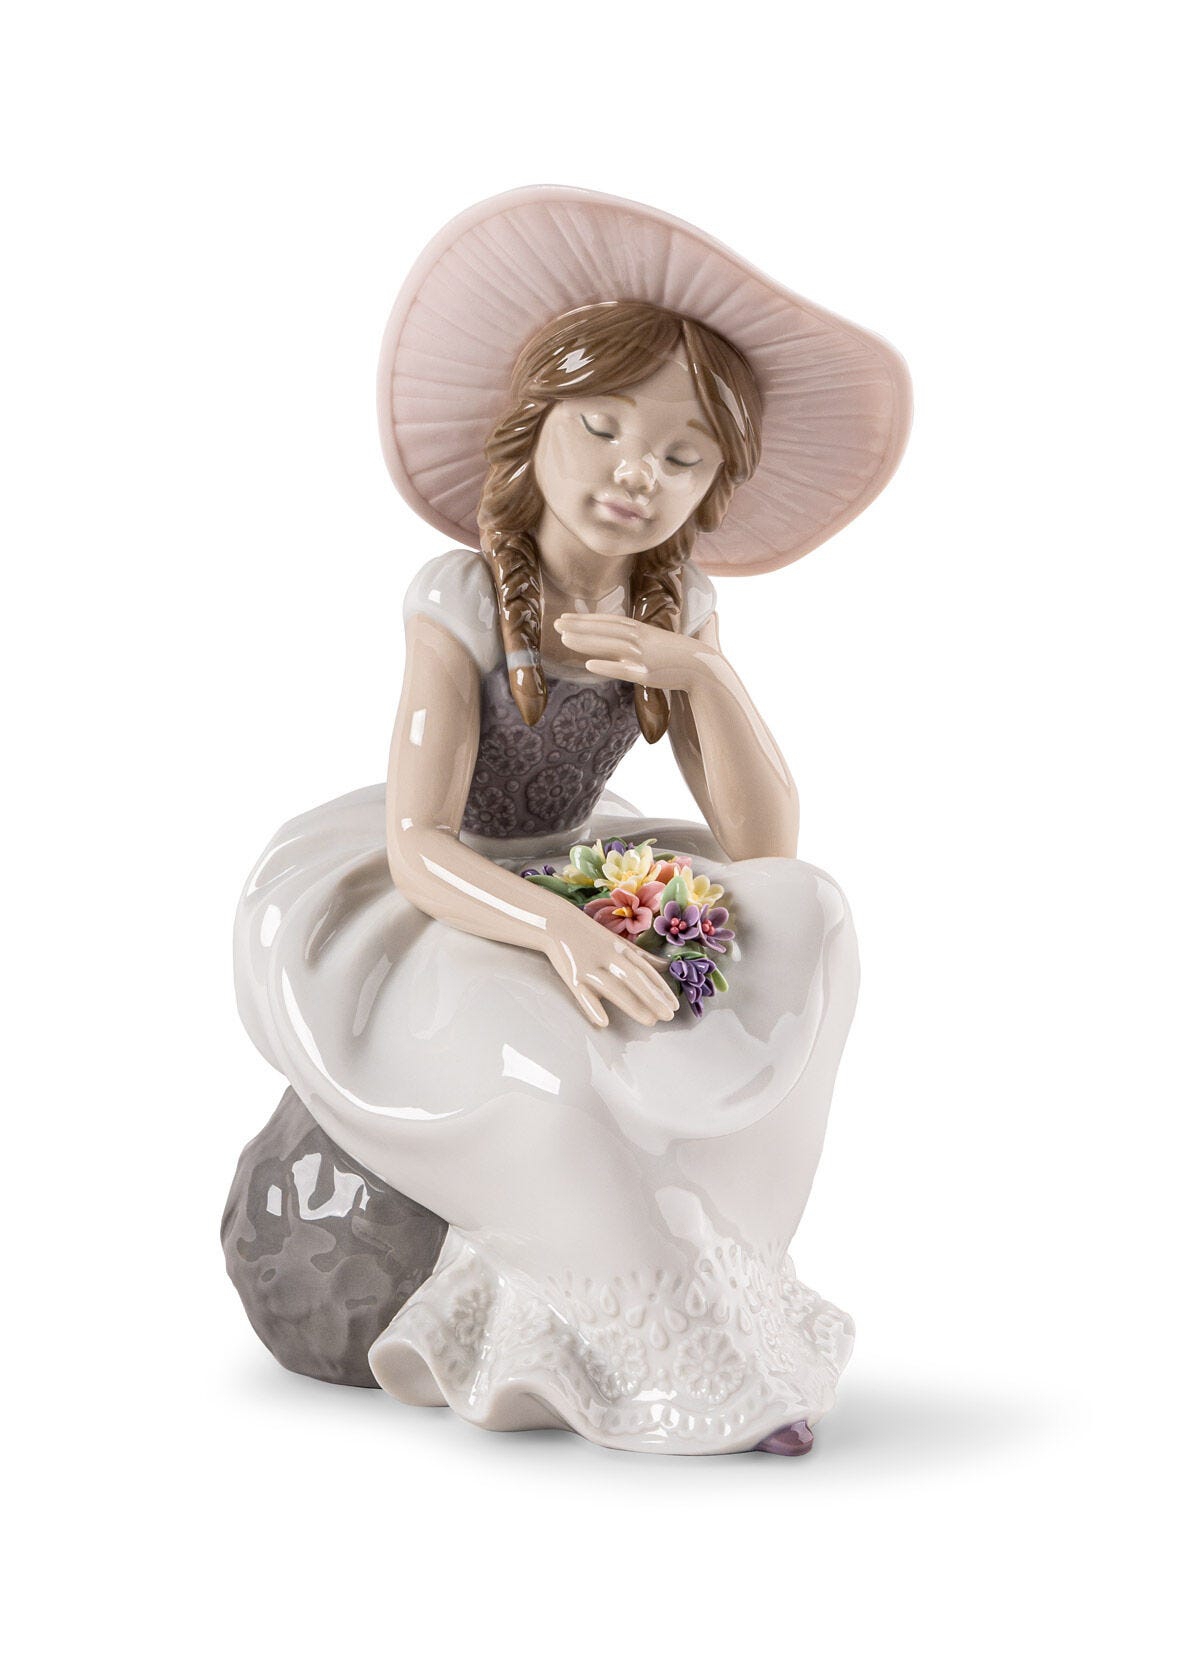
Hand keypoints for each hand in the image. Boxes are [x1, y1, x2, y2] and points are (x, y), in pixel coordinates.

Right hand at [545, 909, 678, 1028]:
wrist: (556, 922)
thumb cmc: (592, 936)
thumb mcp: (619, 942)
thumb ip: (643, 956)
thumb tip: (667, 966)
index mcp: (621, 949)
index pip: (645, 970)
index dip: (661, 987)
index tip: (675, 1005)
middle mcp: (609, 957)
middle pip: (634, 978)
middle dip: (652, 996)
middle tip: (669, 1016)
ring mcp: (590, 966)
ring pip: (613, 987)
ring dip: (632, 1004)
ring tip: (650, 1021)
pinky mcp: (572, 976)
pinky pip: (582, 993)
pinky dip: (592, 1007)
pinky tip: (603, 1022)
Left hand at [552, 613, 706, 693]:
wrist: (704, 667)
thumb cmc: (686, 654)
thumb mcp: (663, 640)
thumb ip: (648, 635)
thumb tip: (641, 628)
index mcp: (642, 629)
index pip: (610, 621)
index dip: (587, 619)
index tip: (567, 617)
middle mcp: (640, 639)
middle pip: (605, 629)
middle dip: (579, 625)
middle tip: (556, 623)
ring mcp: (642, 655)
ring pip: (609, 645)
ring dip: (586, 641)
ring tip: (564, 638)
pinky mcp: (646, 673)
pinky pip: (623, 669)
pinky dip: (606, 666)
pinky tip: (589, 665)